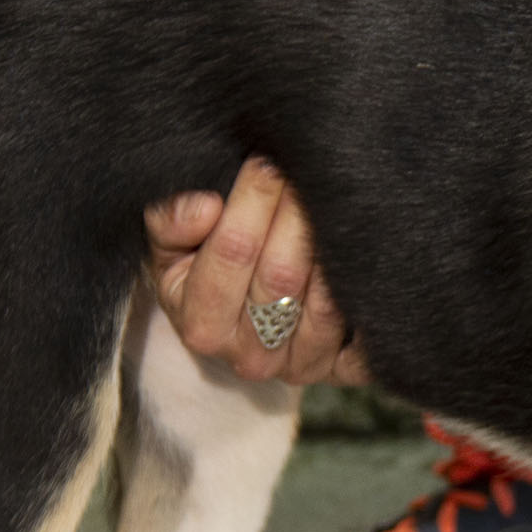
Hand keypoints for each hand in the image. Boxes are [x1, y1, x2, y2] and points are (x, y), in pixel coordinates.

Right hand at [145, 159, 367, 385]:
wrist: (235, 313)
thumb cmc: (200, 266)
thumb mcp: (169, 245)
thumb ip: (170, 221)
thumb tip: (205, 208)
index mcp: (200, 324)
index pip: (232, 250)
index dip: (252, 200)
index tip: (266, 160)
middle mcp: (249, 356)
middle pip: (282, 273)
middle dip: (295, 212)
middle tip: (304, 170)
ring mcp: (298, 366)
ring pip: (325, 302)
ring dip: (331, 245)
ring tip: (333, 200)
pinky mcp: (339, 371)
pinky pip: (360, 337)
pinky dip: (362, 294)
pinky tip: (360, 255)